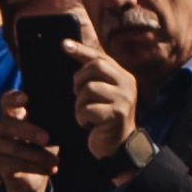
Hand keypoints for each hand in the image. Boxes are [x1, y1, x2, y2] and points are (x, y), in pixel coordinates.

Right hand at [0, 89, 58, 191]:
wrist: (30, 178)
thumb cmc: (39, 147)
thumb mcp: (44, 133)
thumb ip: (47, 123)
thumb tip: (64, 119)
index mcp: (10, 115)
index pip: (6, 101)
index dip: (14, 98)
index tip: (26, 98)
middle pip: (9, 125)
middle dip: (29, 131)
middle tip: (46, 138)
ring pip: (15, 148)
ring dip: (38, 155)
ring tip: (55, 160)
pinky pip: (16, 165)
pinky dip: (36, 167)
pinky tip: (51, 169)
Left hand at [72, 42, 139, 159]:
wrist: (118, 147)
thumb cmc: (104, 119)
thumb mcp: (102, 95)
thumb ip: (93, 77)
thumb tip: (71, 51)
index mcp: (123, 76)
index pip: (101, 57)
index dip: (81, 50)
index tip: (64, 45)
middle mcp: (127, 84)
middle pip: (95, 67)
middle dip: (79, 81)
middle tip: (78, 95)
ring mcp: (123, 99)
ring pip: (89, 89)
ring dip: (79, 104)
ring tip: (85, 115)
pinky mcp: (116, 114)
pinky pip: (88, 109)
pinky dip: (82, 118)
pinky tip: (87, 124)